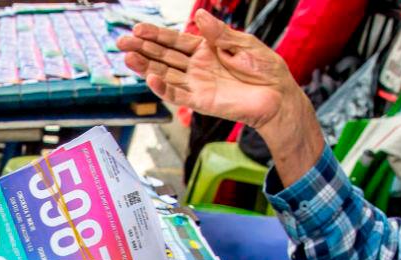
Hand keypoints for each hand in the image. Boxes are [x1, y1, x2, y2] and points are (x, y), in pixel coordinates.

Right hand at [118, 10, 294, 128]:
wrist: (279, 96)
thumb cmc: (265, 69)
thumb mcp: (244, 43)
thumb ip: (219, 33)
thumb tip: (199, 16)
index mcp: (206, 49)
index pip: (174, 41)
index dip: (156, 35)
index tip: (137, 29)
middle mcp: (196, 67)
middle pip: (163, 57)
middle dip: (142, 49)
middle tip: (121, 42)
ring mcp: (197, 84)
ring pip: (165, 75)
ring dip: (145, 67)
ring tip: (127, 58)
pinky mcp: (202, 102)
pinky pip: (178, 95)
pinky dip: (164, 89)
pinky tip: (150, 79)